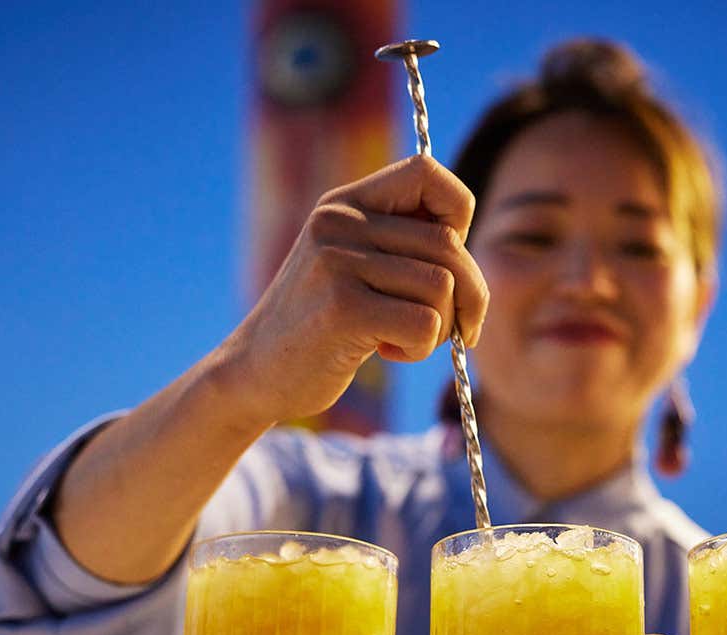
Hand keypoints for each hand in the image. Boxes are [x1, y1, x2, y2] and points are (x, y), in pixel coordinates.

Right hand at [211, 155, 488, 426]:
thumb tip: (466, 242)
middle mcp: (339, 224)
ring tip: (406, 339)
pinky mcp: (343, 310)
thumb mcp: (353, 264)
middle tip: (456, 327)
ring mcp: (337, 264)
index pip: (427, 172)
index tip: (450, 259)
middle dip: (469, 295)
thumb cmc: (322, 323)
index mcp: (346, 203)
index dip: (458, 214)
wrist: (257, 371)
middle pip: (448, 246)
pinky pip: (425, 325)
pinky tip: (389, 351)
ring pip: (443, 287)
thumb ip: (401, 243)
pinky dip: (421, 348)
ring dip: (442, 328)